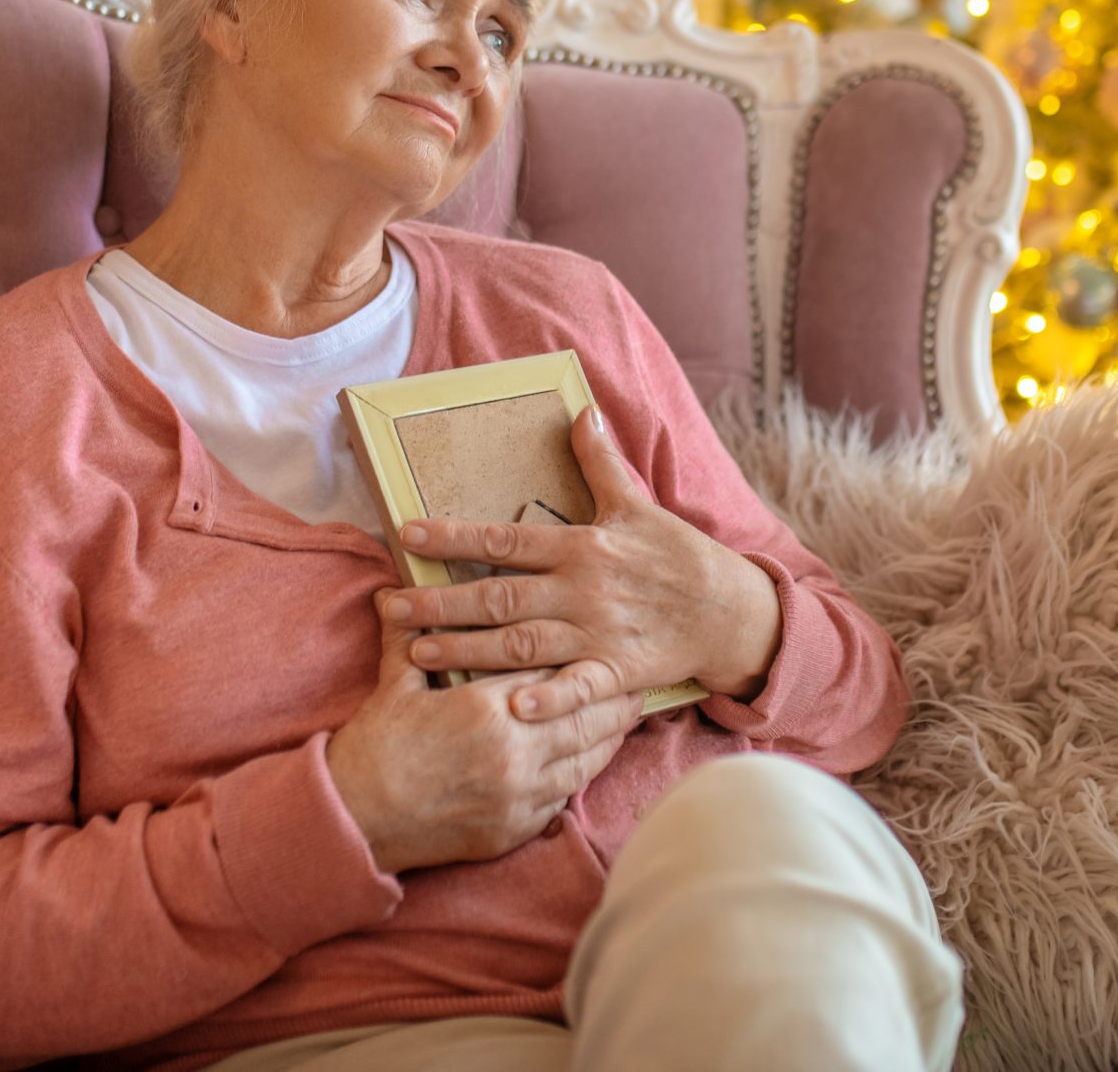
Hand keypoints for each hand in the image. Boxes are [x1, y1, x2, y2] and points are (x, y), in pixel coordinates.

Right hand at [327, 590, 642, 873]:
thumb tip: (391, 594)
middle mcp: (514, 752)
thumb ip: (406, 639)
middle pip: (583, 718)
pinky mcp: (515, 830)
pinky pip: (562, 800)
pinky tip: (588, 764)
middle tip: (640, 681)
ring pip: (585, 762)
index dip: (579, 658)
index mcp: (487, 708)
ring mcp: (519, 796)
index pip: (551, 673)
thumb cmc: (374, 750)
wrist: (357, 820)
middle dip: (614, 699)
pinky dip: (579, 778)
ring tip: (628, 720)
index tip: (603, 645)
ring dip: (609, 740)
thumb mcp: (393, 687)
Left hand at [382, 403, 782, 725]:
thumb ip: (600, 460)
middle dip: (441, 602)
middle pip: (499, 597)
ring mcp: (598, 634)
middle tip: (388, 606)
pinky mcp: (617, 672)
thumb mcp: (638, 502)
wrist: (729, 609)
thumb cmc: (678, 554)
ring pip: (521, 644)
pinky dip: (547, 699)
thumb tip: (580, 409)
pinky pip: (577, 689)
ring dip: (469, 650)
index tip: (406, 535)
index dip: (453, 538)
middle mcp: (582, 590)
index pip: (505, 540)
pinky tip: (511, 709)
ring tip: (418, 652)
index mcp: (581, 546)